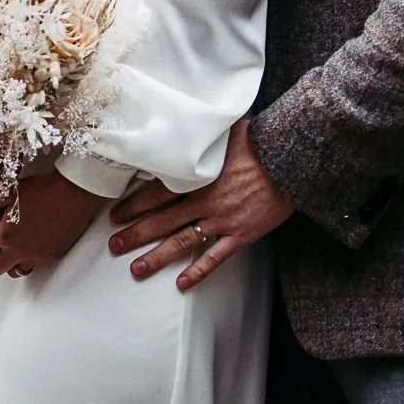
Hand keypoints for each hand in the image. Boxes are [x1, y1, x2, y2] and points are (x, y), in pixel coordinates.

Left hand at [0, 170, 108, 277]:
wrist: (74, 192)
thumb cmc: (43, 189)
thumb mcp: (8, 192)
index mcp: (5, 234)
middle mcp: (20, 250)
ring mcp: (37, 255)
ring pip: (14, 270)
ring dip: (6, 260)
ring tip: (7, 244)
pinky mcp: (52, 255)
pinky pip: (33, 263)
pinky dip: (25, 256)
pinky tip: (27, 241)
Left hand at [106, 120, 292, 290]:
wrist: (290, 161)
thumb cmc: (259, 141)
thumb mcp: (223, 131)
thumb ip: (200, 134)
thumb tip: (182, 120)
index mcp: (197, 176)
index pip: (156, 194)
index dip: (134, 205)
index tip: (115, 215)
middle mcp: (204, 201)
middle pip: (162, 220)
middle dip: (135, 234)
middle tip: (113, 245)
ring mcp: (221, 220)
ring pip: (182, 242)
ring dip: (157, 256)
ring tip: (136, 268)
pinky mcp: (241, 235)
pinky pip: (215, 257)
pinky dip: (198, 271)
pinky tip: (182, 283)